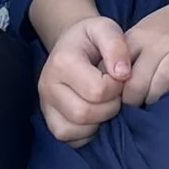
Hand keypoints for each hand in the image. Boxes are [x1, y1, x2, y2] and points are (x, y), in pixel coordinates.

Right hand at [38, 14, 131, 144]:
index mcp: (62, 62)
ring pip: (75, 131)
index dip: (116, 87)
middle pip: (84, 114)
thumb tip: (123, 74)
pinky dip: (87, 133)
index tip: (119, 76)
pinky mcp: (50, 121)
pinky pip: (70, 139)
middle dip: (109, 107)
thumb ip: (116, 46)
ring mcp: (46, 106)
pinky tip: (95, 116)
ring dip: (99, 122)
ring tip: (105, 104)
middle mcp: (48, 87)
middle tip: (115, 94)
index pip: (97, 90)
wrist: (71, 45)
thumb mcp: (105, 28)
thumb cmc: (91, 38)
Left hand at [121, 0, 168, 107]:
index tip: (120, 104)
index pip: (118, 70)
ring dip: (158, 98)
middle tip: (138, 114)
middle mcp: (159, 40)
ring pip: (164, 79)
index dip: (117, 93)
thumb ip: (128, 56)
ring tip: (158, 111)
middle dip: (136, 103)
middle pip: (138, 80)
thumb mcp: (145, 32)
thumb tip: (108, 89)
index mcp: (138, 36)